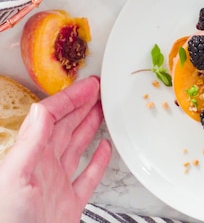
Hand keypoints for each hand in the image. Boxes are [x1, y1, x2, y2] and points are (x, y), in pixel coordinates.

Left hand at [0, 76, 111, 222]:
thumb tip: (44, 109)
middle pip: (64, 127)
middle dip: (82, 105)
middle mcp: (42, 167)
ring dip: (89, 126)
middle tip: (99, 91)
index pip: (50, 117)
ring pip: (76, 146)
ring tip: (102, 110)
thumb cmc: (9, 220)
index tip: (89, 86)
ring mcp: (56, 185)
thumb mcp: (15, 174)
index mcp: (29, 156)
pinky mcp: (68, 204)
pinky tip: (103, 149)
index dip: (70, 98)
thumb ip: (31, 141)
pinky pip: (87, 176)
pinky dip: (97, 160)